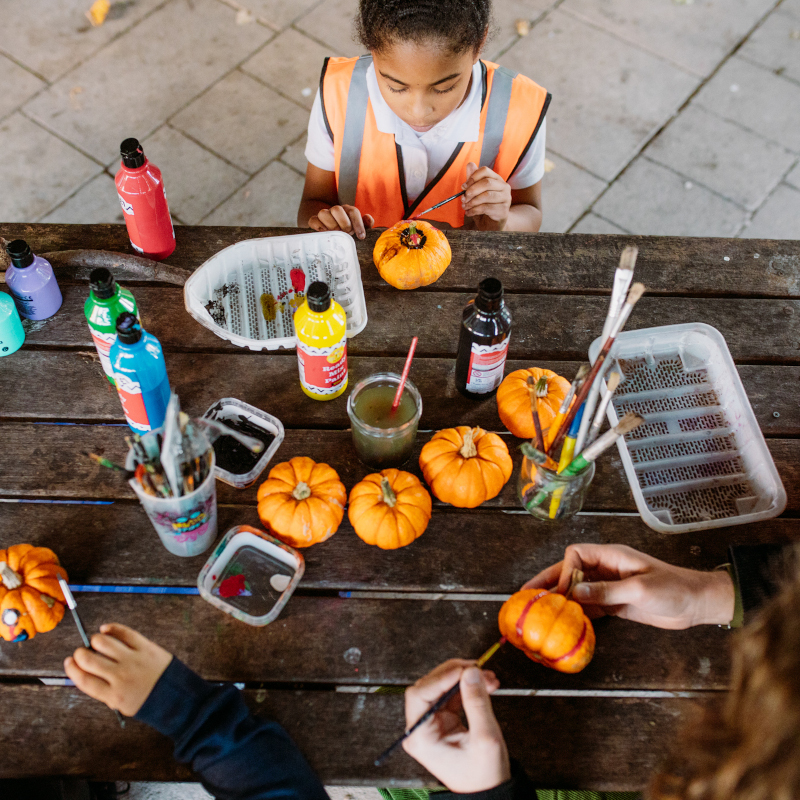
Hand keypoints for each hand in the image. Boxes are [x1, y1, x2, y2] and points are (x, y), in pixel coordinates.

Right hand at [64, 623, 172, 715]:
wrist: (176, 696)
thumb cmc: (147, 700)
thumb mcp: (121, 705)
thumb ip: (104, 690)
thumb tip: (86, 670)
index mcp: (112, 695)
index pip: (83, 680)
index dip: (72, 669)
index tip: (69, 662)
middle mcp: (120, 676)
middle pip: (89, 660)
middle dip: (80, 654)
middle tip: (81, 652)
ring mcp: (133, 660)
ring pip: (103, 642)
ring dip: (95, 640)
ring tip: (96, 642)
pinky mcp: (145, 647)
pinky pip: (124, 632)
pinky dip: (112, 628)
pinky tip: (106, 629)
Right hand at [308, 205, 374, 238]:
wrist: (331, 229)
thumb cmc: (348, 230)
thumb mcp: (358, 227)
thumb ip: (366, 223)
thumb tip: (368, 218)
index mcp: (348, 211)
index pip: (353, 212)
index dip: (358, 224)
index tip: (361, 237)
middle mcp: (336, 210)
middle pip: (337, 209)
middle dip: (343, 223)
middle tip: (347, 233)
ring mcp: (324, 215)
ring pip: (323, 213)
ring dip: (330, 225)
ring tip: (335, 234)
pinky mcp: (314, 220)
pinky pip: (313, 220)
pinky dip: (318, 226)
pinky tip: (324, 233)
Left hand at [402, 659, 509, 792]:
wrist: (489, 793)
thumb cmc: (483, 775)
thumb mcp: (485, 739)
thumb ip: (477, 703)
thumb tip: (471, 672)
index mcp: (420, 737)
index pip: (420, 695)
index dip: (440, 678)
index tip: (463, 668)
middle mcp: (421, 728)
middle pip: (429, 686)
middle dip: (455, 674)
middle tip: (478, 668)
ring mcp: (431, 723)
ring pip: (442, 687)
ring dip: (465, 678)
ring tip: (488, 678)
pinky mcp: (443, 720)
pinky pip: (452, 694)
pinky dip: (468, 687)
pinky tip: (485, 684)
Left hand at [461, 162, 511, 229]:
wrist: (493, 224)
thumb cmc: (485, 206)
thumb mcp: (477, 193)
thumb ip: (473, 180)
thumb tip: (470, 164)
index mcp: (497, 179)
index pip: (485, 171)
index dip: (472, 177)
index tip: (463, 186)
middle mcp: (504, 187)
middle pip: (487, 183)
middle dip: (472, 190)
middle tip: (463, 198)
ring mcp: (506, 198)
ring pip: (487, 196)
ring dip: (472, 202)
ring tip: (465, 207)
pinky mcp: (503, 210)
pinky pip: (486, 208)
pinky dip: (474, 211)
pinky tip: (469, 213)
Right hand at [523, 544, 734, 629]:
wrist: (697, 604)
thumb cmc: (673, 589)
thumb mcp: (639, 590)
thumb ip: (606, 591)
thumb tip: (575, 594)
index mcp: (611, 556)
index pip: (576, 554)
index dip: (564, 570)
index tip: (562, 592)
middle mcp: (606, 569)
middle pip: (570, 571)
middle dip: (549, 581)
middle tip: (526, 595)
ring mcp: (610, 586)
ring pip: (577, 590)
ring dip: (560, 600)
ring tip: (539, 612)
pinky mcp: (615, 604)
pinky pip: (589, 606)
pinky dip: (576, 614)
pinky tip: (565, 624)